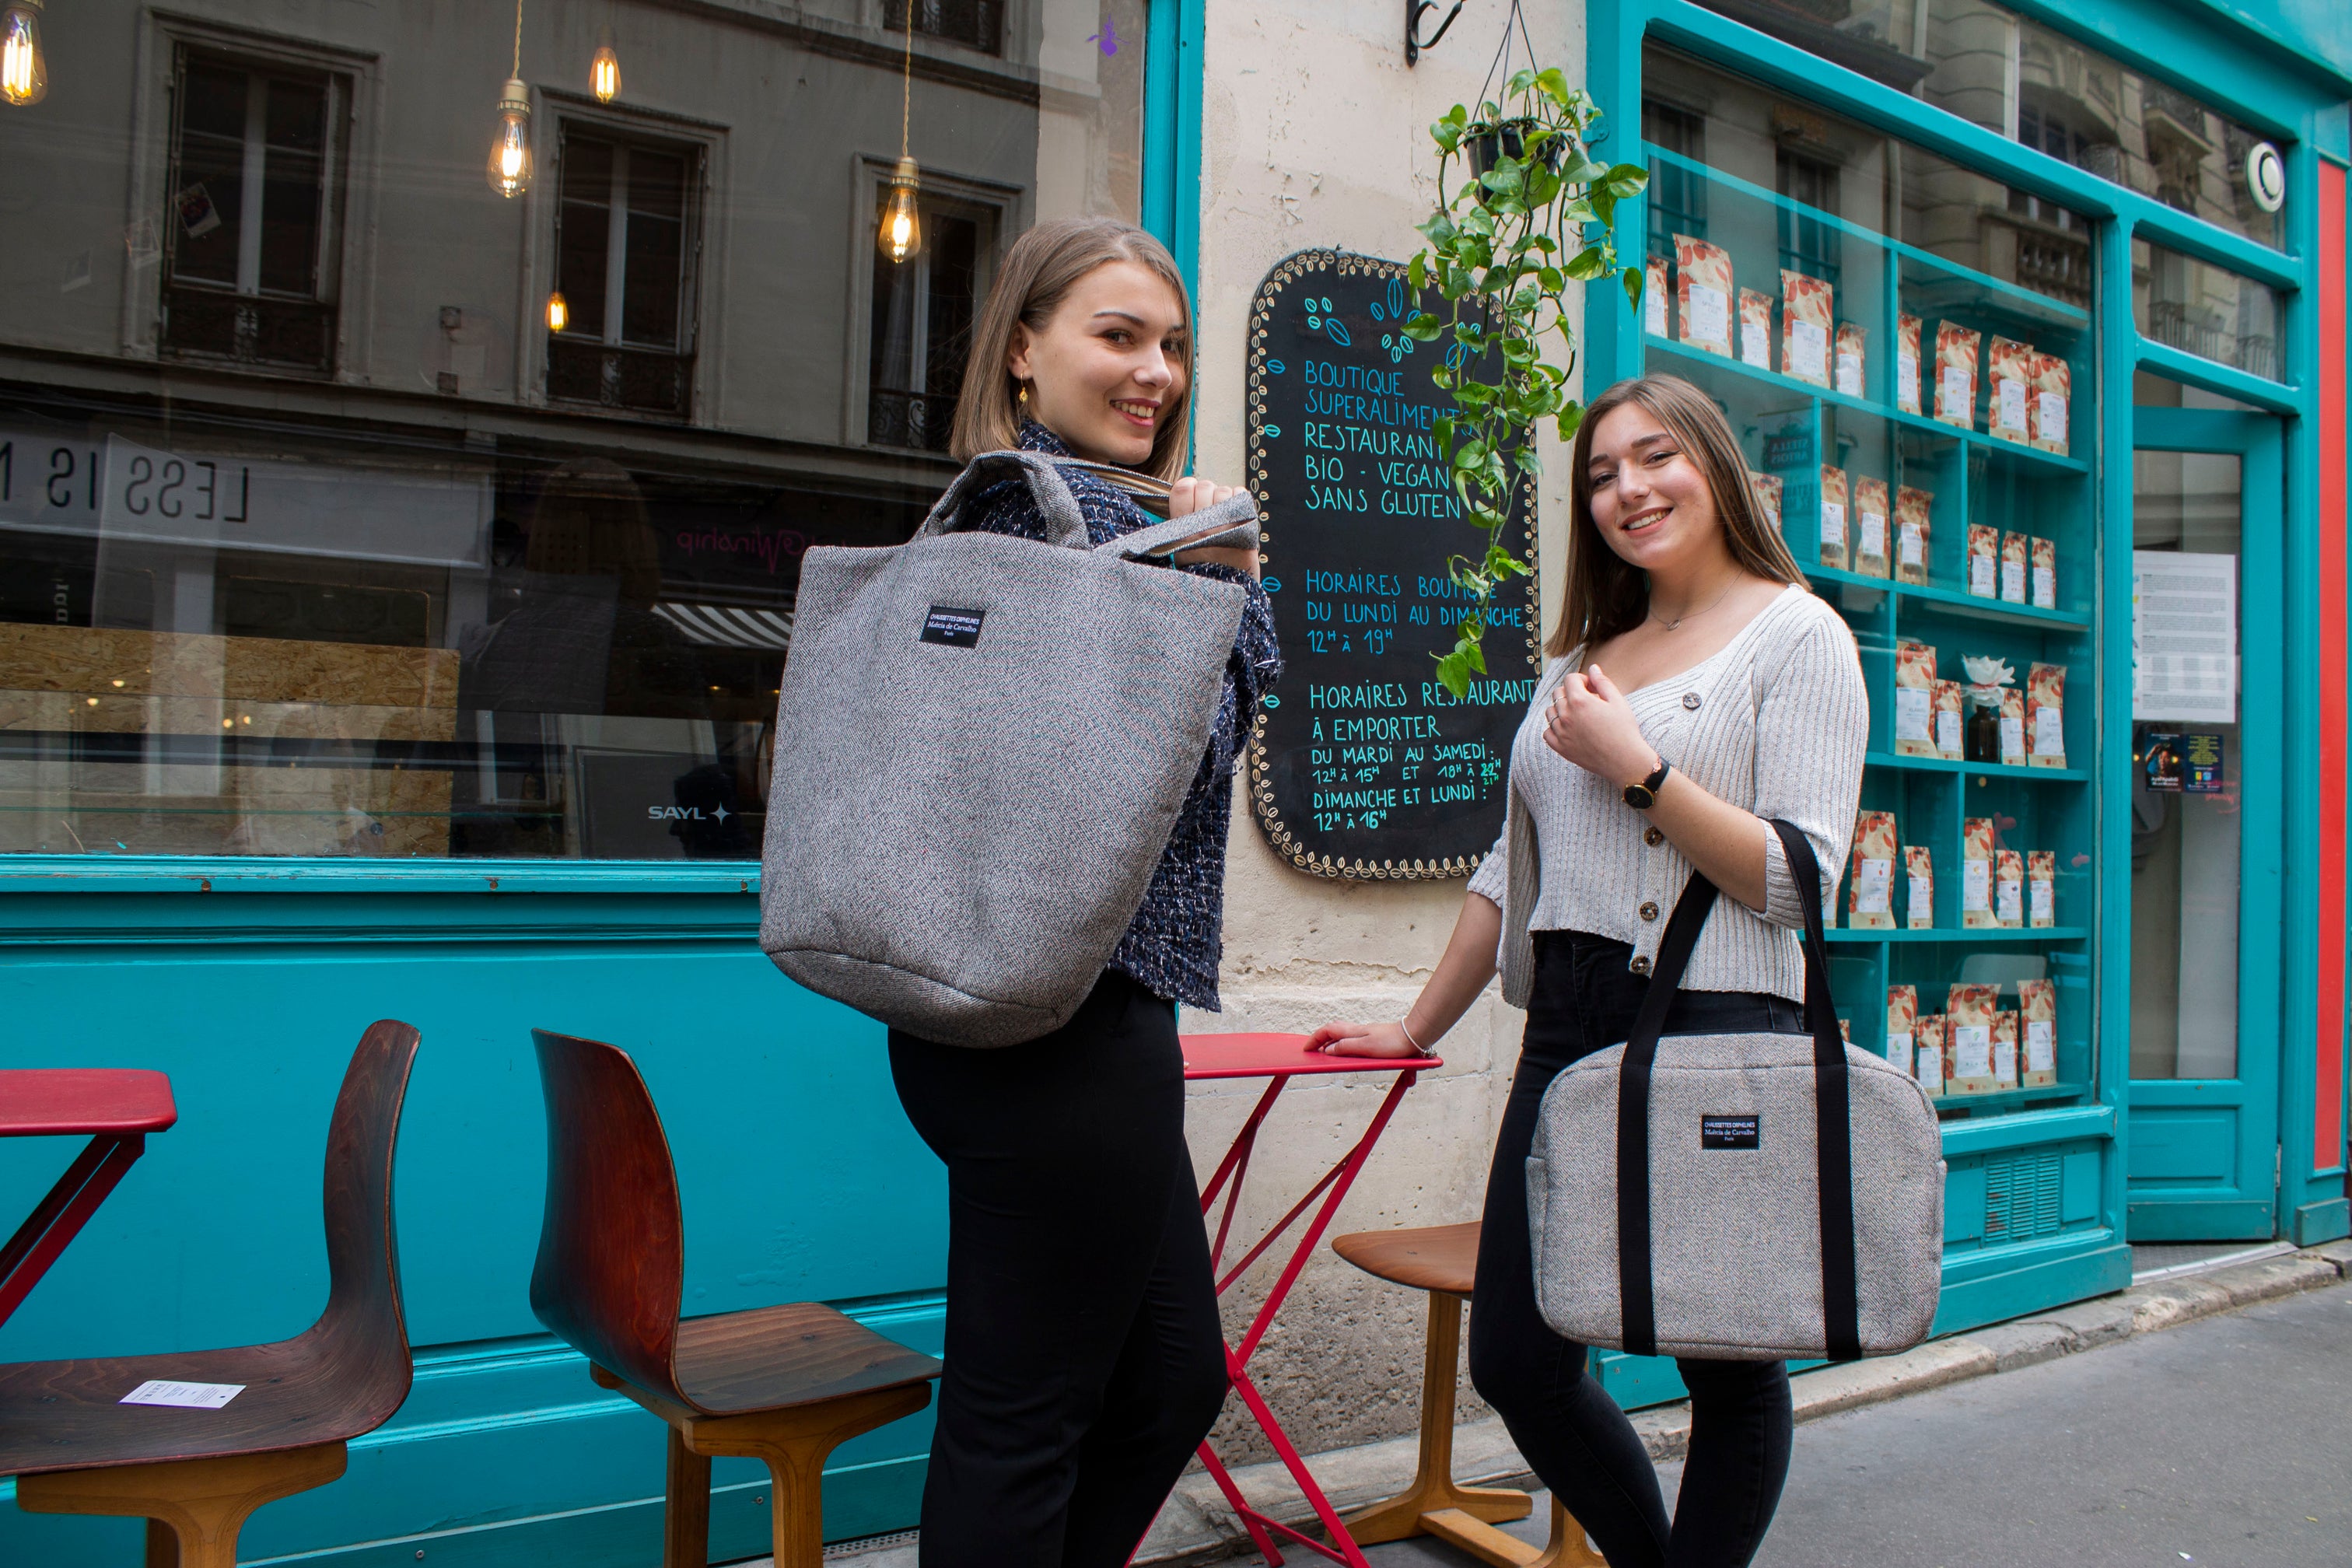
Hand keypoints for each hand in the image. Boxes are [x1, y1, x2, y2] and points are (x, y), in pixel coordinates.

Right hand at [1168, 476, 1258, 577]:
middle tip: (1210, 510)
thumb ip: (1181, 523)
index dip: (1188, 488)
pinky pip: (1241, 496)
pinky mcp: (1245, 526)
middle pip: (1204, 485)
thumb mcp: (1179, 549)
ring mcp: (1225, 525)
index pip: (1181, 489)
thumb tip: (1188, 495)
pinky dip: (1239, 501)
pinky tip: (1236, 515)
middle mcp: (1203, 525)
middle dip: (1207, 493)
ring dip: (1224, 499)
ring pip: (1223, 490)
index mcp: (1182, 531)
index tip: (1192, 496)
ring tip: (1224, 516)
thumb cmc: (1202, 570)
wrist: (1227, 589)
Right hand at [1304, 1020, 1420, 1058]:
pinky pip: (1353, 1041)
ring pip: (1343, 1036)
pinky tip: (1349, 1054)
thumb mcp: (1365, 1047)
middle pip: (1333, 1031)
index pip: (1327, 1031)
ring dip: (1332, 1043)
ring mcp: (1365, 1034)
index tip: (1306, 1049)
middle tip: (1313, 1051)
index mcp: (1353, 1032)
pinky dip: (1344, 1046)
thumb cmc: (1392, 1042)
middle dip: (1321, 1039)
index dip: (1314, 1039)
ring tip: (1327, 1054)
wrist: (1413, 1037)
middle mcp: (1357, 1031)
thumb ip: (1346, 1048)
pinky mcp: (1373, 1040)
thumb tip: (1328, 1049)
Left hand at [1542, 663, 1658, 787]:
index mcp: (1579, 701)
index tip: (1591, 688)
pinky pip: (1547, 732)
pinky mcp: (1560, 748)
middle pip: (1558, 693)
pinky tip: (1568, 729)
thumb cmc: (1624, 730)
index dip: (1582, 680)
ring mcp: (1561, 732)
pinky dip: (1555, 728)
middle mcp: (1566, 715)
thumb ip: (1602, 682)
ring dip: (1561, 708)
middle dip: (1570, 692)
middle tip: (1587, 701)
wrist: (1624, 760)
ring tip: (1578, 715)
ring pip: (1550, 712)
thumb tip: (1593, 667)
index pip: (1570, 679)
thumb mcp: (1617, 701)